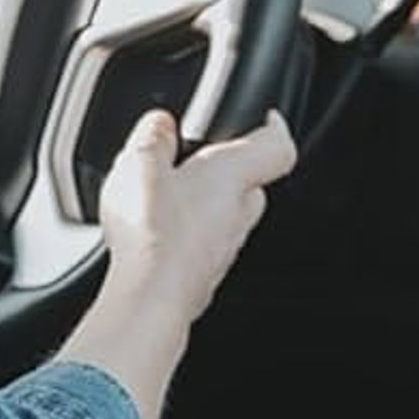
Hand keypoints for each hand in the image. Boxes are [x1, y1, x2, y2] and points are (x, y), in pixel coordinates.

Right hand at [97, 109, 296, 325]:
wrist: (148, 299)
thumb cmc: (153, 233)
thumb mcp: (140, 163)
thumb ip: (154, 136)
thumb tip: (161, 123)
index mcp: (232, 176)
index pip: (278, 148)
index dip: (276, 129)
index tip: (269, 119)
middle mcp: (237, 215)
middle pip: (252, 186)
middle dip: (231, 173)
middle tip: (203, 161)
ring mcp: (223, 251)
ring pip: (228, 220)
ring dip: (208, 208)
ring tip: (169, 199)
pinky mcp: (204, 278)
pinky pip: (205, 249)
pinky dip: (189, 239)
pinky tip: (157, 236)